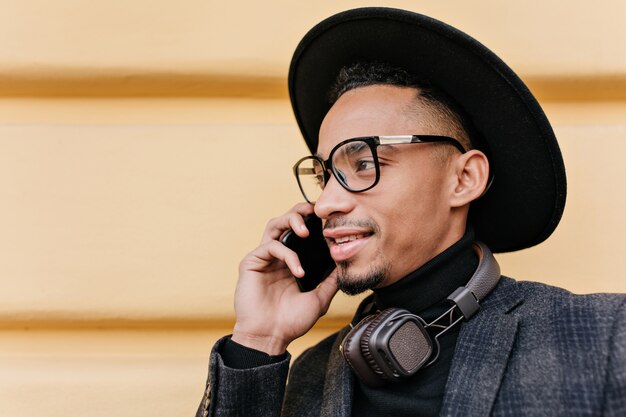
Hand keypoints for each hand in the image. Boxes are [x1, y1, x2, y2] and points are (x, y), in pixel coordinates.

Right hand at [231, 203, 337, 354]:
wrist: (270, 337)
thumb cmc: (291, 321)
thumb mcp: (319, 298)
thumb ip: (331, 280)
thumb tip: (346, 264)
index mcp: (292, 261)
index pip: (302, 232)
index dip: (314, 221)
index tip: (330, 218)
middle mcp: (278, 255)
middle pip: (286, 220)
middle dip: (301, 211)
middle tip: (316, 211)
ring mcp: (264, 258)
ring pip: (274, 225)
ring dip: (291, 221)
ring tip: (306, 231)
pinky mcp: (251, 262)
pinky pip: (271, 247)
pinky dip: (288, 255)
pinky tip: (298, 271)